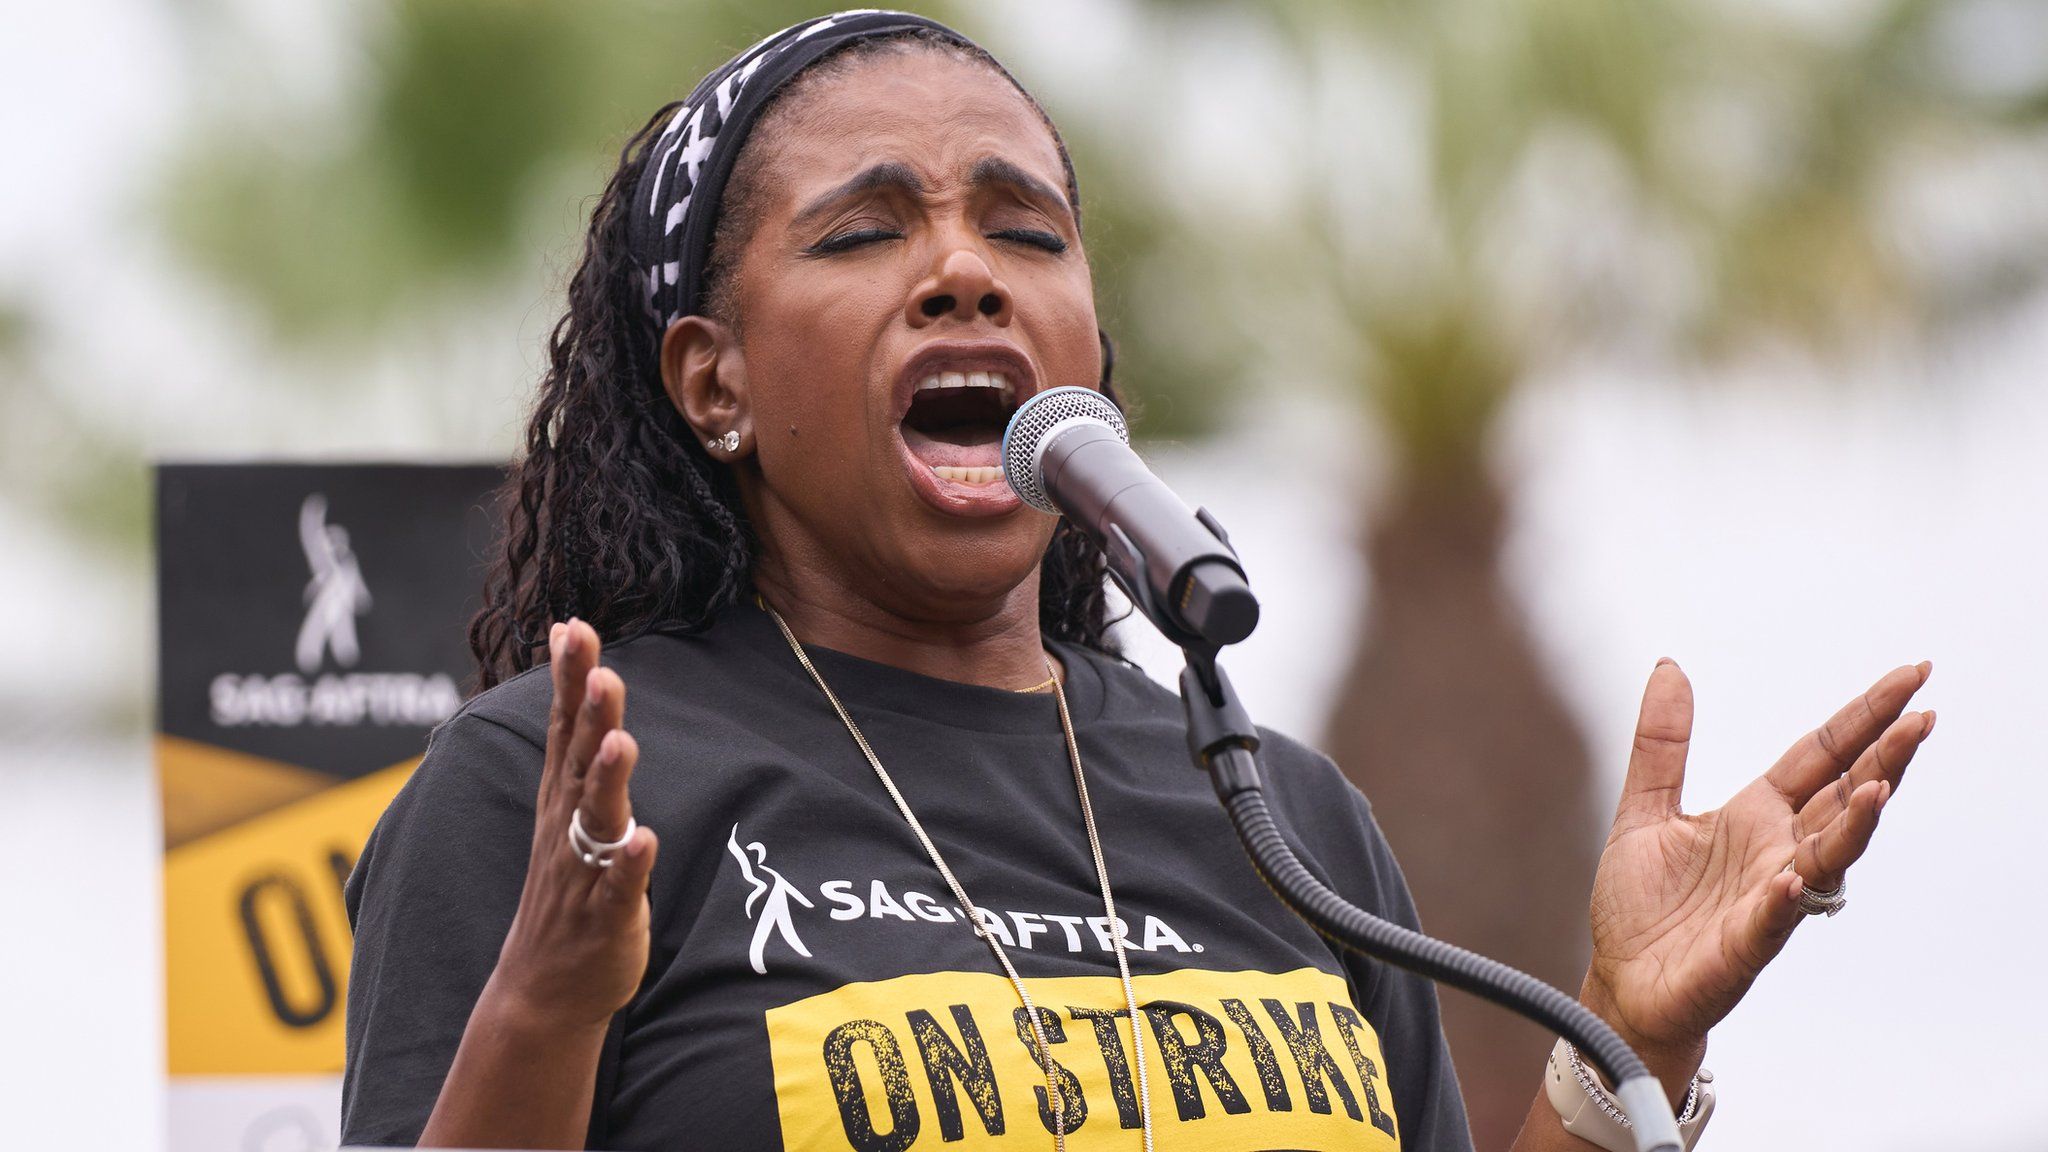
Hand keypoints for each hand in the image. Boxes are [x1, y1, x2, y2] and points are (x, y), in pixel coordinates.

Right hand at [489, 618, 658, 1030]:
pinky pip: (619, 885)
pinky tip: (645, 840)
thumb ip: (579, 747)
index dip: (568, 678)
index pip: (562, 727)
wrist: (543, 989)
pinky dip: (631, 862)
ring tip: (619, 738)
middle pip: (577, 759)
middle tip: (597, 663)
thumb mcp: (571, 811)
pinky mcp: (606, 914)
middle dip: (586, 710)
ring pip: (597, 817)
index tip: (574, 627)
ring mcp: (584, 870)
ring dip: (607, 778)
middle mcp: (568, 827)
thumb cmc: (568, 890)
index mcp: (561, 799)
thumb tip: (586, 678)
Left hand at [1579, 659, 1933, 1084]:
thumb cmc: (1643, 905)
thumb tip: (1670, 666)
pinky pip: (1773, 918)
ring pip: (1827, 855)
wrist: (1623, 983)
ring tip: (1878, 786)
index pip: (1822, 755)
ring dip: (1854, 823)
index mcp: (1757, 813)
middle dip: (1885, 759)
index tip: (1912, 676)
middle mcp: (1777, 850)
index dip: (1864, 717)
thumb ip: (1661, 744)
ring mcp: (1770, 897)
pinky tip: (1793, 876)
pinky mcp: (1745, 944)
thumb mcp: (1643, 809)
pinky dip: (1785, 897)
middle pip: (1844, 796)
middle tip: (1923, 716)